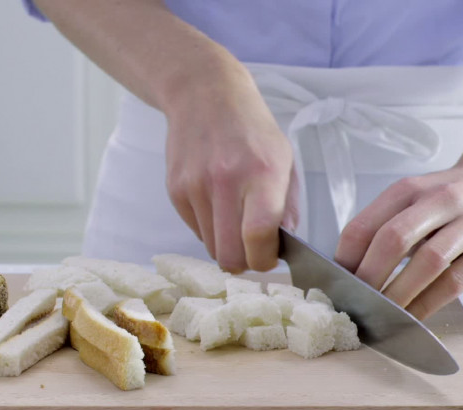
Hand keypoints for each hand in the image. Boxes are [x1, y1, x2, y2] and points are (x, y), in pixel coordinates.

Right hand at [164, 66, 297, 272]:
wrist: (204, 95)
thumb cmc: (250, 129)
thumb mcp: (283, 158)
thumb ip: (287, 206)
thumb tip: (284, 246)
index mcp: (262, 172)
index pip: (258, 236)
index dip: (265, 260)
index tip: (270, 257)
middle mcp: (225, 181)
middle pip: (229, 254)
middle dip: (244, 262)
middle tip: (252, 250)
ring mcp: (195, 187)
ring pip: (210, 247)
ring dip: (225, 245)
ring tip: (234, 221)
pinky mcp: (175, 190)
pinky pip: (195, 230)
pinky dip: (208, 228)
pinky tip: (216, 203)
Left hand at [335, 154, 462, 319]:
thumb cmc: (452, 197)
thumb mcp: (415, 198)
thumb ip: (385, 226)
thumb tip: (347, 271)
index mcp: (408, 190)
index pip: (363, 226)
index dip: (344, 260)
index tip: (333, 284)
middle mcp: (438, 200)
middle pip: (392, 240)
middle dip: (367, 278)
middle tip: (353, 304)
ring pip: (427, 262)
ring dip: (398, 294)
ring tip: (379, 315)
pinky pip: (454, 282)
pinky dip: (428, 304)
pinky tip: (411, 318)